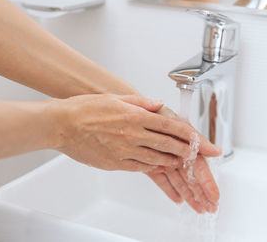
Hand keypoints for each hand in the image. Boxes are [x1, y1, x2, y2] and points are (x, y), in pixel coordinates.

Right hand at [52, 94, 220, 171]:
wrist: (62, 124)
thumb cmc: (85, 109)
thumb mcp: (115, 98)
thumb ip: (141, 102)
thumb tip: (159, 105)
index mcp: (135, 116)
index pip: (172, 126)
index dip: (191, 136)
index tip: (204, 143)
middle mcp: (133, 133)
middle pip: (169, 145)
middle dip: (189, 152)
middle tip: (201, 157)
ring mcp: (125, 150)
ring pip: (158, 159)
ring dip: (174, 161)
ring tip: (184, 163)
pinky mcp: (116, 163)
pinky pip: (141, 168)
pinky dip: (154, 168)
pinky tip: (161, 168)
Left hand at [146, 107, 220, 212]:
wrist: (128, 110)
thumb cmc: (153, 112)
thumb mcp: (174, 122)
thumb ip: (194, 137)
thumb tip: (216, 151)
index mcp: (183, 142)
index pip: (199, 165)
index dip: (207, 181)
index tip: (214, 195)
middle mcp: (175, 151)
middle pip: (191, 175)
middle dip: (202, 192)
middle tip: (211, 207)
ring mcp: (163, 158)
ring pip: (178, 180)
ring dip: (189, 194)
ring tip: (198, 208)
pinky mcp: (150, 163)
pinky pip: (161, 179)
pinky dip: (169, 189)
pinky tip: (178, 200)